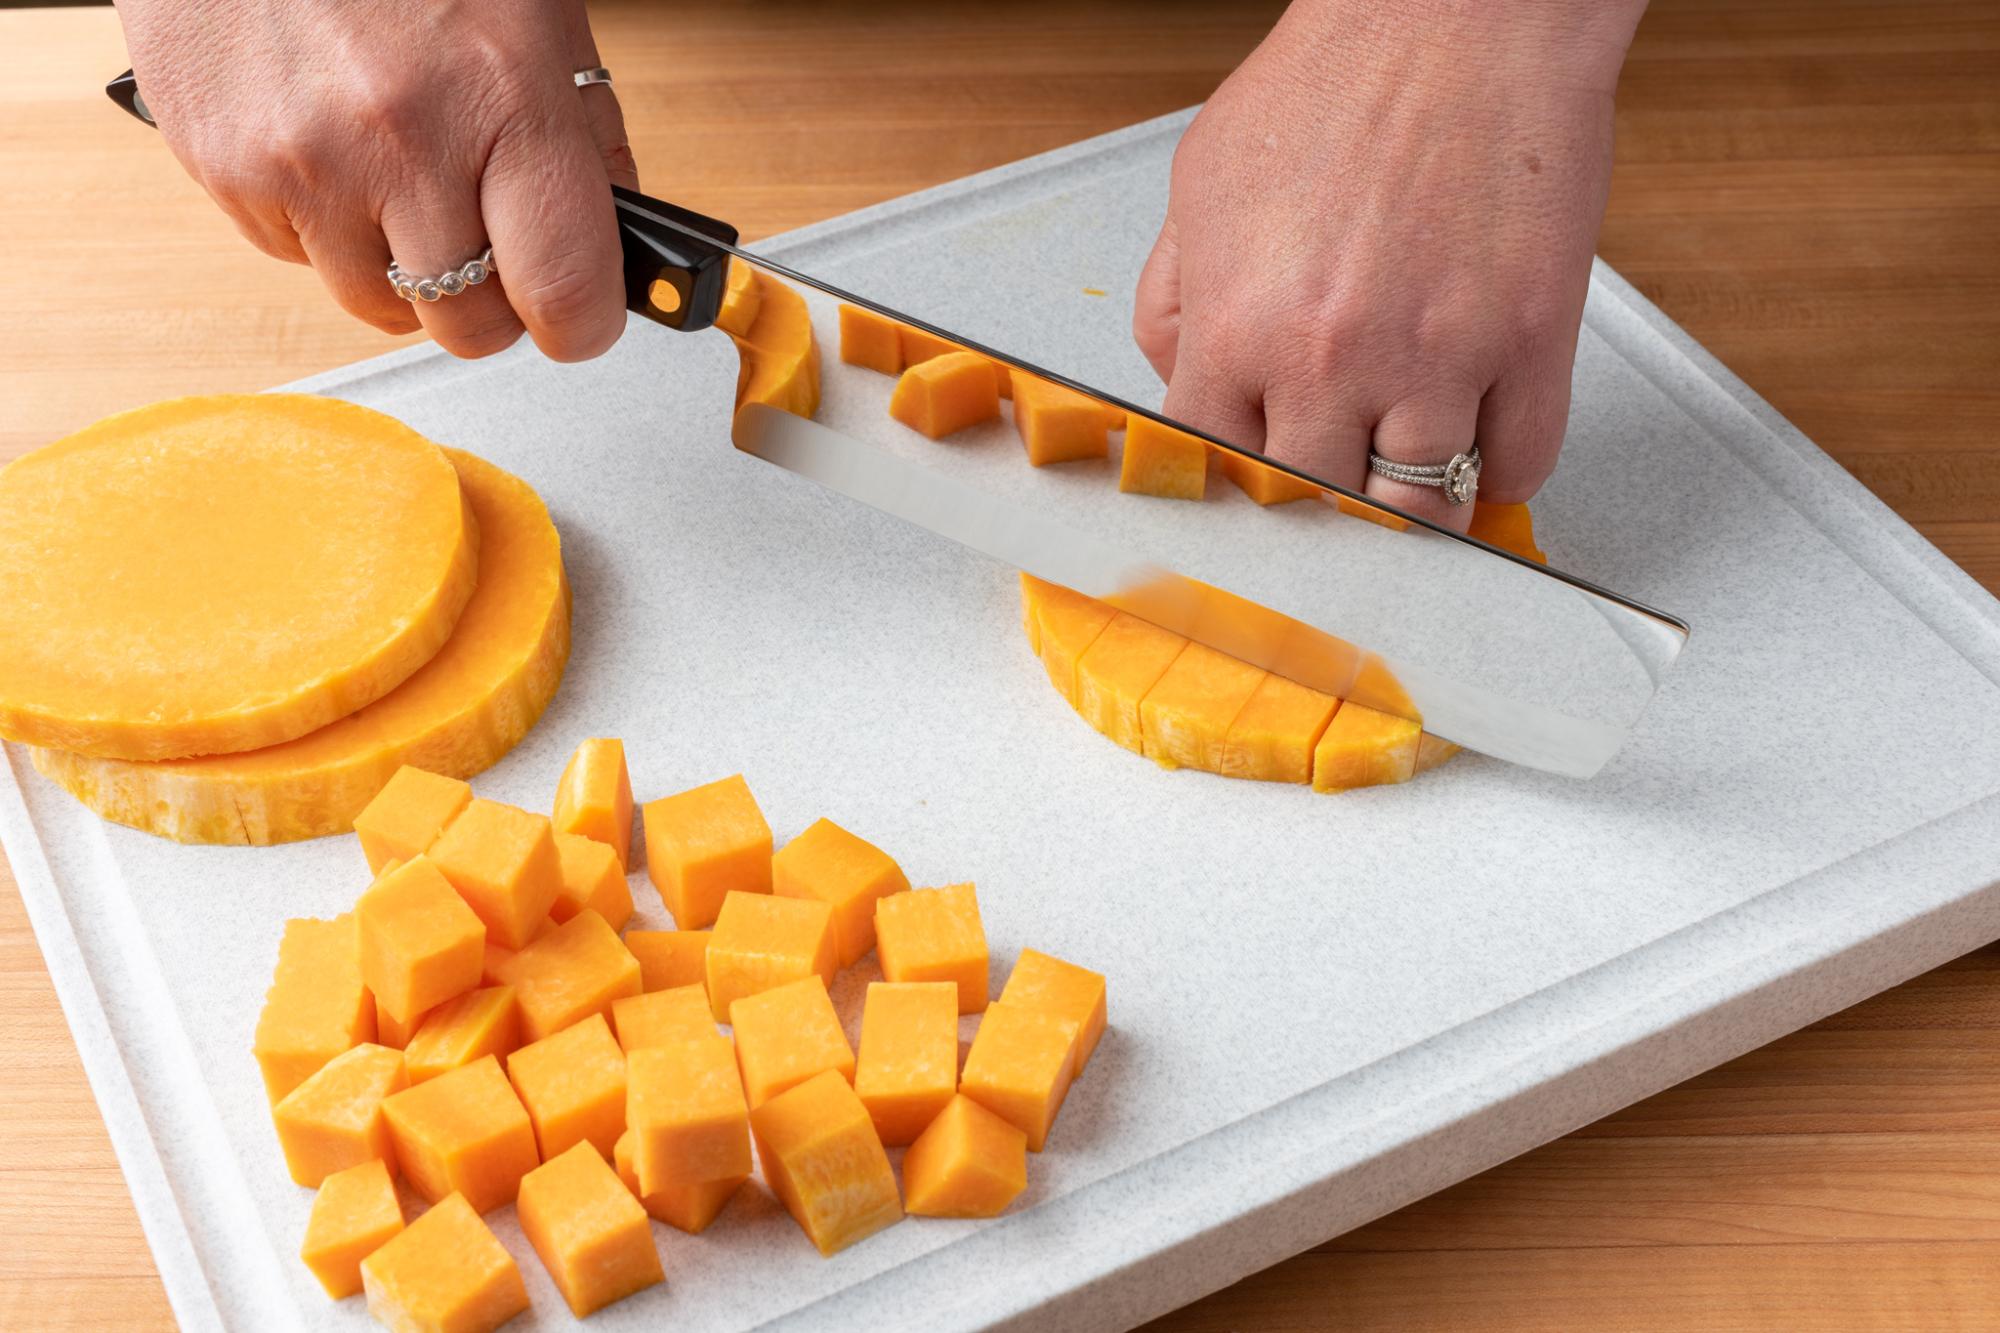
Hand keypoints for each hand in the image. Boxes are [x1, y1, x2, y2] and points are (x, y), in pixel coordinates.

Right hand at [114, 0, 638, 360]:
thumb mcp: (537, 18)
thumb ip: (586, 140)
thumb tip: (616, 244)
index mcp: (504, 94)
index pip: (565, 290)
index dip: (581, 321)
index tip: (578, 311)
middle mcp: (402, 137)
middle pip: (470, 327)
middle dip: (489, 302)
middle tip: (486, 241)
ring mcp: (304, 160)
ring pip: (381, 306)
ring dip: (401, 267)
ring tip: (399, 174)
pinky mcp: (226, 168)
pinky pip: (297, 258)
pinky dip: (323, 224)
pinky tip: (329, 143)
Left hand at [1133, 0, 1646, 524]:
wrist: (1460, 11)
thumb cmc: (1338, 79)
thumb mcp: (1200, 184)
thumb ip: (1176, 299)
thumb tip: (1183, 382)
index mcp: (1241, 327)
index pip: (1217, 471)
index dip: (1236, 488)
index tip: (1254, 494)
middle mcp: (1333, 359)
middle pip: (1318, 512)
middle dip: (1323, 512)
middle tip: (1337, 489)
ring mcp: (1438, 358)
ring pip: (1423, 512)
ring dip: (1415, 513)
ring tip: (1408, 485)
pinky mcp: (1531, 339)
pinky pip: (1520, 464)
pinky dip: (1499, 472)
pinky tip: (1478, 444)